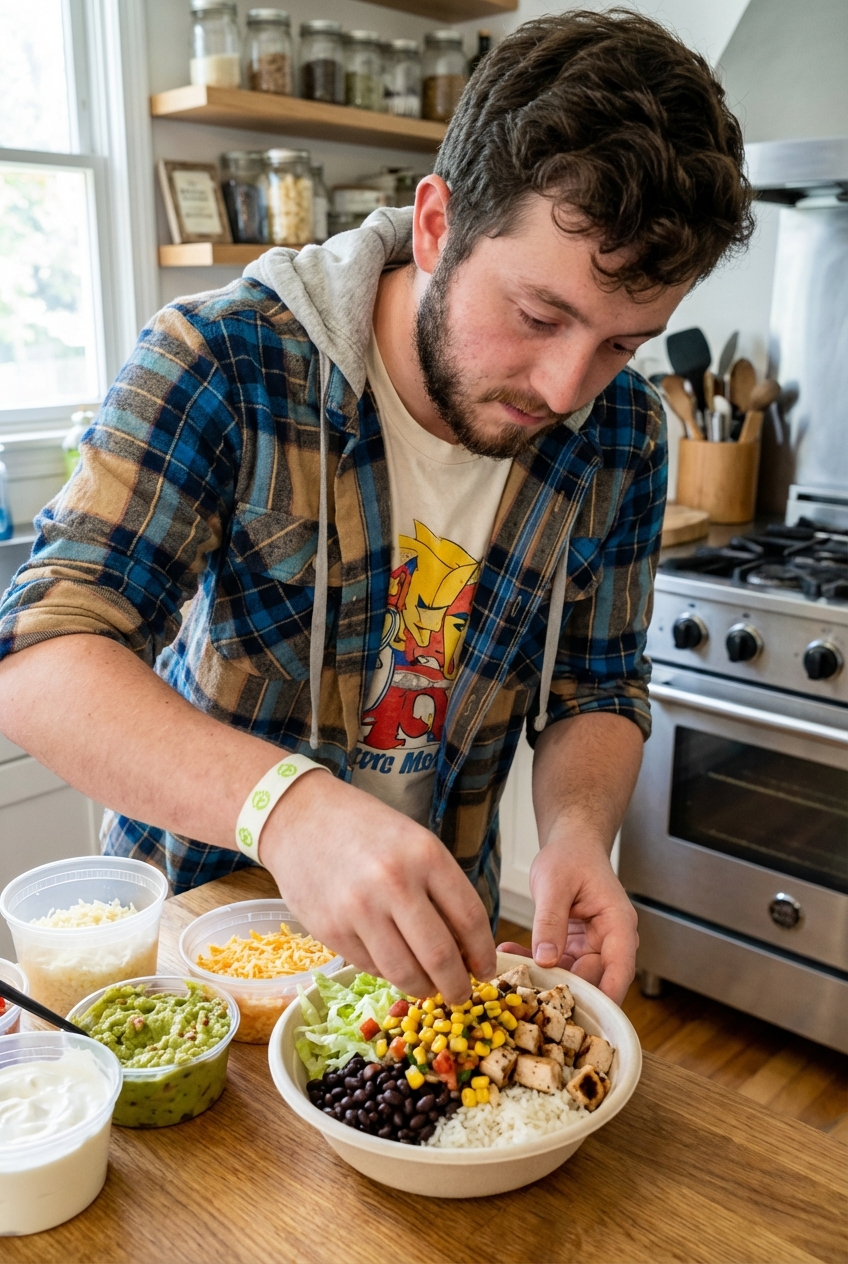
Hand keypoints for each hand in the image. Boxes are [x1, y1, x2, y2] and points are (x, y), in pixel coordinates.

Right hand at [260, 770, 496, 1004]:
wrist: (301, 818)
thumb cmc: (366, 829)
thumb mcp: (414, 843)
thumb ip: (440, 889)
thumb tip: (466, 947)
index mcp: (425, 856)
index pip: (469, 918)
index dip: (483, 953)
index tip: (486, 971)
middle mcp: (394, 883)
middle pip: (440, 956)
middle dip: (457, 985)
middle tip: (461, 995)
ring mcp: (359, 910)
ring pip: (405, 972)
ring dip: (423, 989)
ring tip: (429, 987)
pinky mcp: (331, 930)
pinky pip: (371, 967)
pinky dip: (388, 973)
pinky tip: (394, 964)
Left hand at [498, 837, 637, 1004]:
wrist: (571, 846)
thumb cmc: (571, 856)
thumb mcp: (554, 884)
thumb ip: (550, 921)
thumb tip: (546, 960)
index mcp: (617, 924)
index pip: (620, 969)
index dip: (606, 997)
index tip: (584, 1017)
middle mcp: (610, 941)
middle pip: (595, 980)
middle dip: (563, 991)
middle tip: (527, 995)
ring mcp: (592, 948)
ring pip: (572, 977)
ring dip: (543, 977)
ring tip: (509, 973)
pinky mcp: (574, 949)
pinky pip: (556, 965)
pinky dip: (535, 963)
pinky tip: (509, 954)